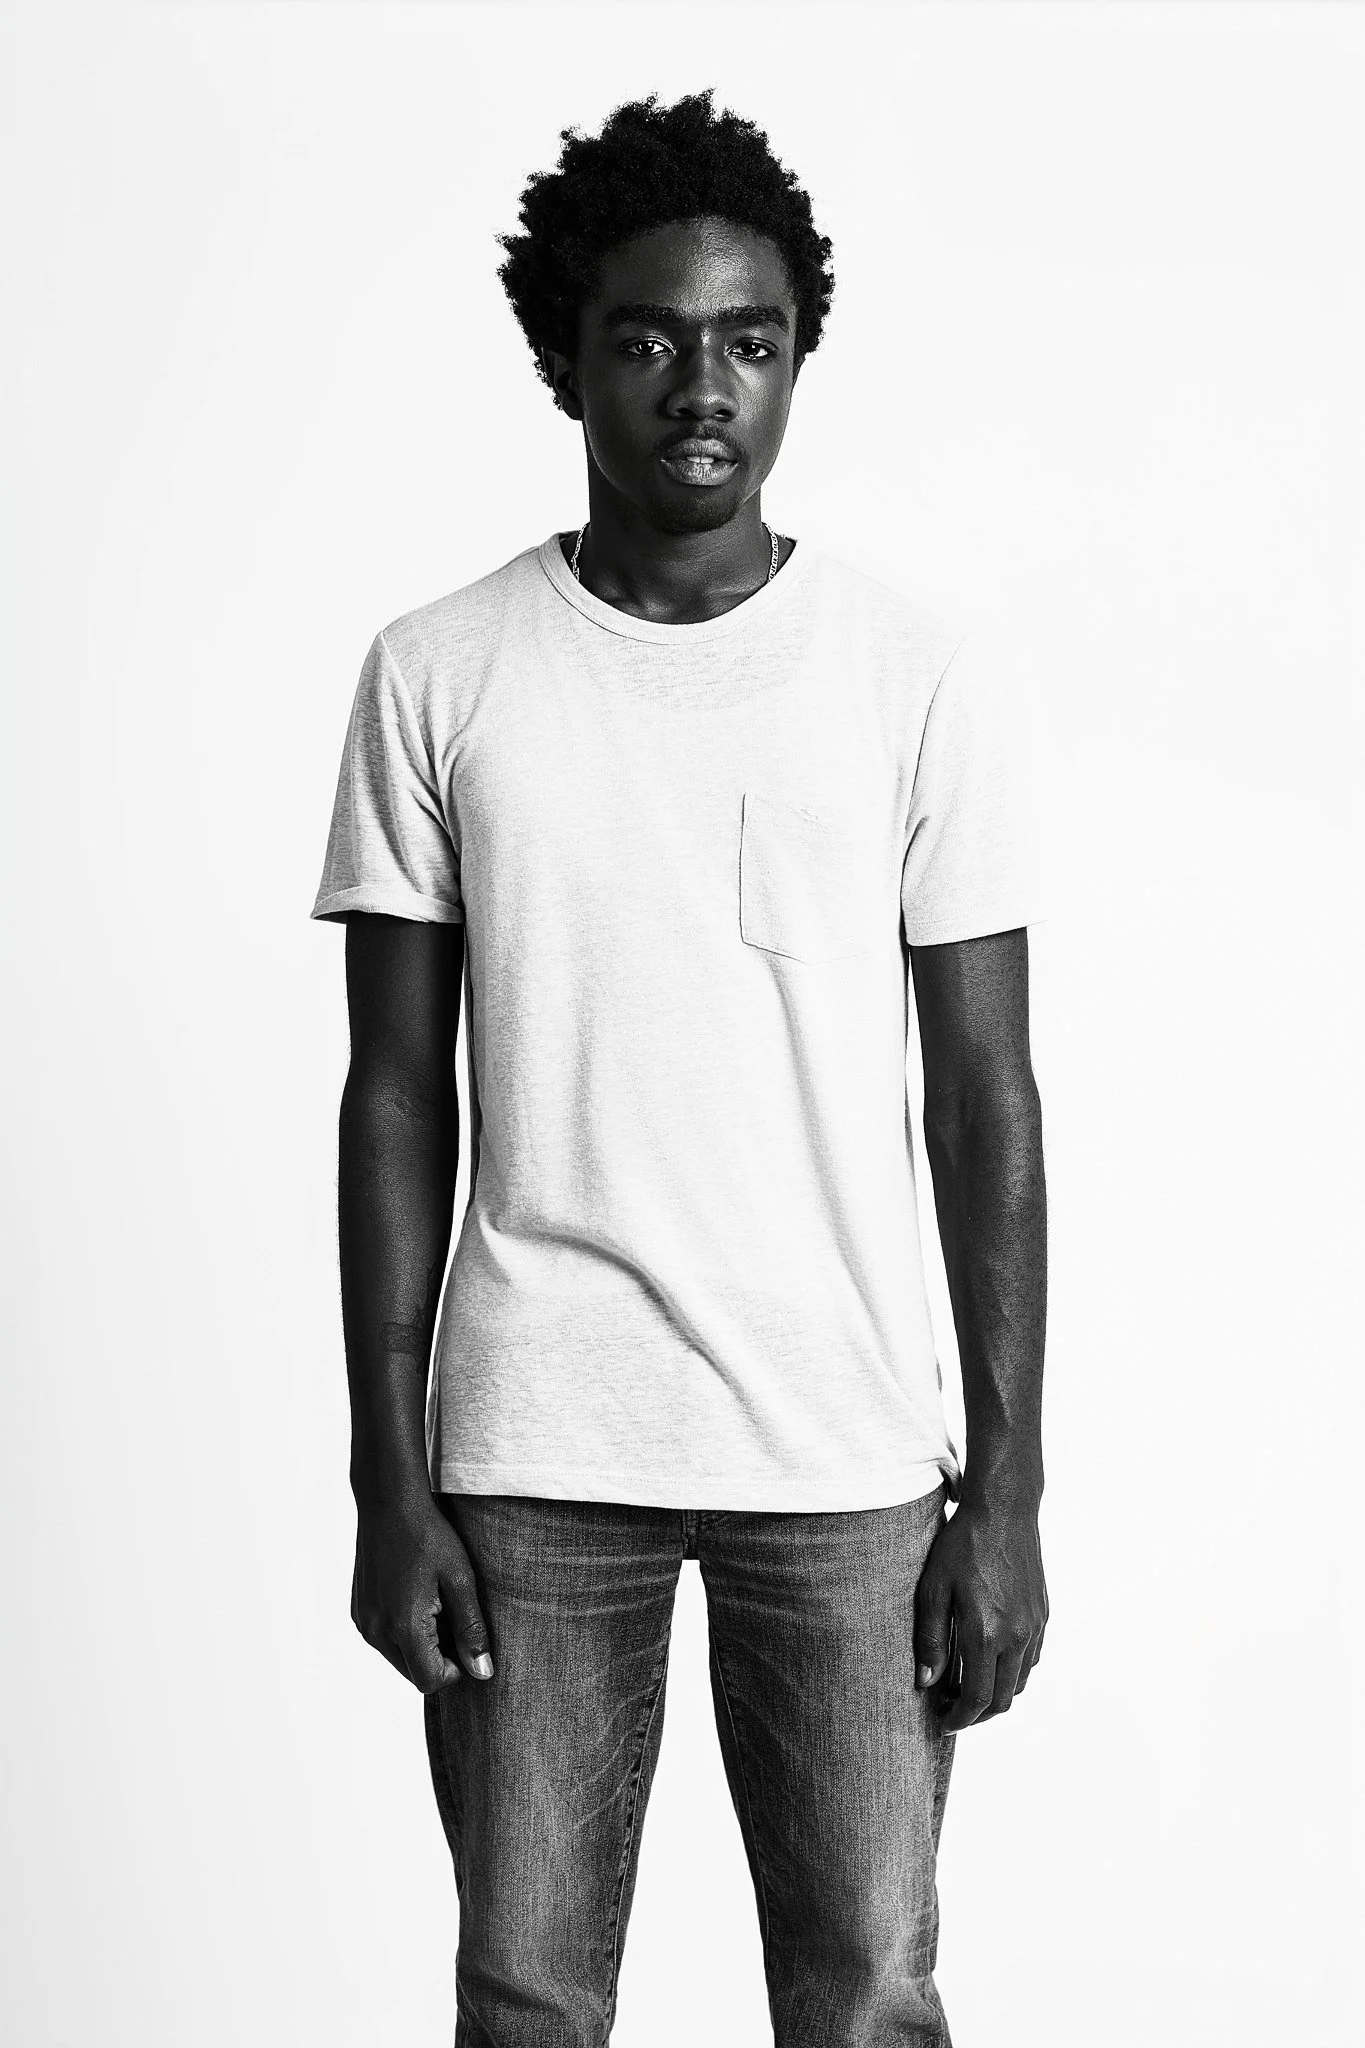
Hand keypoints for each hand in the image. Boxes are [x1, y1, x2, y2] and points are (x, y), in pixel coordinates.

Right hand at [350, 1492, 494, 1692]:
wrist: (389, 1502)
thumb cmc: (428, 1536)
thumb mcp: (460, 1580)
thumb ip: (471, 1630)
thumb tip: (482, 1672)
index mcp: (403, 1627)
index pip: (430, 1682)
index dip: (455, 1669)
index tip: (466, 1636)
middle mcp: (376, 1631)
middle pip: (413, 1673)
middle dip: (438, 1656)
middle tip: (451, 1613)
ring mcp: (363, 1621)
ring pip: (398, 1657)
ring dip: (420, 1644)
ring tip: (433, 1601)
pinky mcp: (357, 1611)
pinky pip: (383, 1638)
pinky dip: (402, 1630)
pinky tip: (413, 1594)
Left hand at [913, 1492, 1047, 1729]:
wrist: (1004, 1512)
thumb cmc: (962, 1545)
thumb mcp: (933, 1589)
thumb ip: (931, 1639)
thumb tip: (927, 1682)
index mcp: (986, 1634)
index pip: (976, 1698)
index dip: (959, 1719)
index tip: (943, 1724)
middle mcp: (1016, 1636)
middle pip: (1002, 1699)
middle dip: (977, 1715)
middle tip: (952, 1711)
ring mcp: (1034, 1626)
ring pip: (1019, 1682)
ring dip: (996, 1695)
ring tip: (968, 1688)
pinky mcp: (1043, 1614)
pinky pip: (1031, 1659)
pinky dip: (1012, 1673)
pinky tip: (991, 1661)